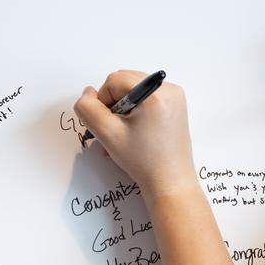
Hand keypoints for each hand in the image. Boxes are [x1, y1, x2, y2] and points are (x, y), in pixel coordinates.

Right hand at [74, 71, 198, 198]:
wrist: (170, 182)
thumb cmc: (143, 161)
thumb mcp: (107, 134)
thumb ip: (88, 109)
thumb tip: (88, 92)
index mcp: (156, 93)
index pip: (114, 81)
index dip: (104, 102)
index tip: (110, 126)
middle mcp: (170, 89)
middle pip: (125, 82)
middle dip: (114, 105)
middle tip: (116, 131)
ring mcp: (175, 97)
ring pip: (135, 91)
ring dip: (123, 110)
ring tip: (124, 135)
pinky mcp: (176, 106)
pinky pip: (148, 98)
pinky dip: (136, 112)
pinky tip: (135, 132)